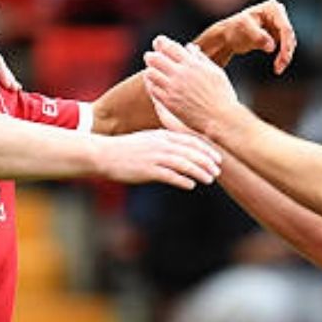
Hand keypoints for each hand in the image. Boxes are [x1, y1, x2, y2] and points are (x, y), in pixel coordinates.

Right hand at [98, 128, 221, 189]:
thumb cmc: (124, 149)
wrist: (102, 154)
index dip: (206, 150)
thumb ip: (163, 143)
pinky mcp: (147, 170)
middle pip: (191, 152)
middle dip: (207, 161)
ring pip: (184, 163)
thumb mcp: (146, 140)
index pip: (191, 141)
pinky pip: (170, 175)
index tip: (217, 158)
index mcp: (161, 136)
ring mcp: (154, 157)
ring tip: (210, 179)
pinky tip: (191, 185)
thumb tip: (178, 152)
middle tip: (218, 170)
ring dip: (199, 171)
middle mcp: (161, 145)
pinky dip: (182, 180)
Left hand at [143, 35, 239, 134]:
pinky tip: (152, 84)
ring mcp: (172, 88)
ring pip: (151, 74)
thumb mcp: (215, 71)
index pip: (171, 48)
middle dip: (151, 56)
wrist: (220, 117)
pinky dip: (150, 84)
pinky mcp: (168, 102)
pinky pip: (153, 90)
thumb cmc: (222, 94)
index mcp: (192, 64)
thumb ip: (200, 58)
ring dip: (149, 70)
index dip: (162, 42)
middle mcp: (180, 74)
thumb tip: (190, 47)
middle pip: (157, 59)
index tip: (158, 41)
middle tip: (149, 56)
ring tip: (150, 70)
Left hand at [194, 0, 296, 73]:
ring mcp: (278, 24)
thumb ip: (259, 37)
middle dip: (286, 52)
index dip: (286, 44)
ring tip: (278, 69)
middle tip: (280, 67)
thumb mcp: (244, 31)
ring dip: (285, 57)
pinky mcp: (276, 34)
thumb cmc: (233, 30)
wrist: (226, 36)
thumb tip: (271, 47)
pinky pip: (284, 47)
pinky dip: (282, 57)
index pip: (285, 27)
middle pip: (289, 36)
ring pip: (289, 42)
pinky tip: (277, 66)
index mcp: (272, 8)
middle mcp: (278, 14)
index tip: (283, 58)